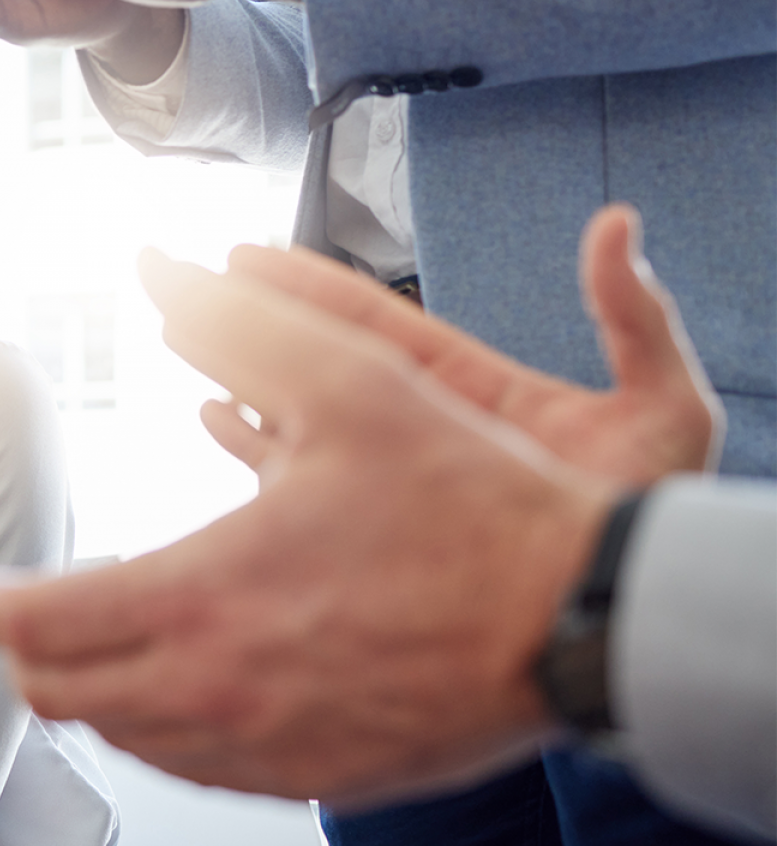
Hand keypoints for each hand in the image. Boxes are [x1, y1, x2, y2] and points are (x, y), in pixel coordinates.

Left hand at [0, 231, 632, 806]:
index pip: (37, 622)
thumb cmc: (475, 511)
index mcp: (202, 599)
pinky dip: (160, 726)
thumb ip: (241, 324)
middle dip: (24, 647)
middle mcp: (215, 690)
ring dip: (90, 686)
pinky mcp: (310, 775)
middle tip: (20, 611)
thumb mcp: (354, 383)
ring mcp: (261, 747)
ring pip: (123, 737)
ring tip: (96, 638)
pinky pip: (193, 767)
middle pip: (61, 692)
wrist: (577, 619)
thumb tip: (162, 269)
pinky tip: (183, 682)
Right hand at [210, 205, 720, 485]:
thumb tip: (617, 225)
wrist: (624, 620)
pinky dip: (253, 448)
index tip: (245, 254)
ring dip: (239, 376)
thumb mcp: (663, 407)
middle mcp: (422, 428)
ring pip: (298, 417)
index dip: (305, 287)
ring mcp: (396, 481)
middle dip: (249, 318)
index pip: (371, 323)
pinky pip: (298, 481)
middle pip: (314, 359)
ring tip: (182, 338)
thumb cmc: (653, 523)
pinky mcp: (378, 531)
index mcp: (473, 389)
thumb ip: (636, 316)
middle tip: (185, 282)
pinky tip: (214, 420)